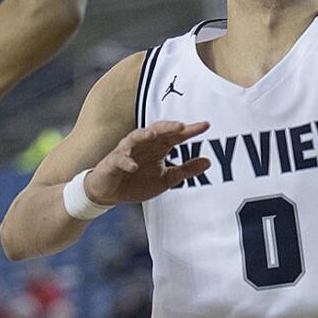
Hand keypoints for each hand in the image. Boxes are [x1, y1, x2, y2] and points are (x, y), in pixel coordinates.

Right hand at [85, 120, 212, 205]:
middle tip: (182, 126)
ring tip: (154, 134)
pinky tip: (133, 166)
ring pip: (136, 137)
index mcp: (158, 147)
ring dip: (144, 135)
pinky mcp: (113, 162)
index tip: (206, 125)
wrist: (110, 192)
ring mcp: (127, 151)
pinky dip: (126, 161)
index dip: (191, 130)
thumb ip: (186, 170)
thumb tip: (208, 162)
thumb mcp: (166, 179)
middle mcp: (144, 144)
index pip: (176, 135)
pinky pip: (120, 160)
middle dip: (169, 127)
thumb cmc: (137, 181)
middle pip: (157, 130)